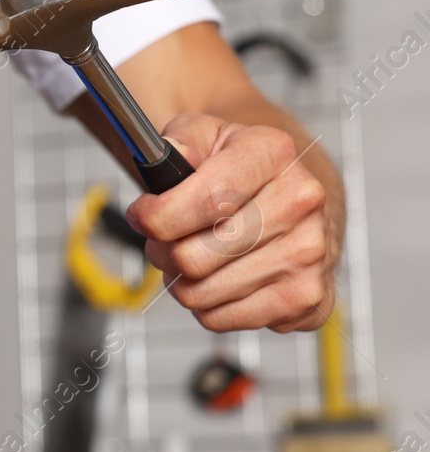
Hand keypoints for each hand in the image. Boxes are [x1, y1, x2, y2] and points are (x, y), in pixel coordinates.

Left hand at [126, 112, 335, 332]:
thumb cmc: (238, 166)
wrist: (292, 195)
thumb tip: (165, 160)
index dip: (157, 216)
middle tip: (162, 240)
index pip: (207, 200)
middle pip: (194, 256)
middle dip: (160, 251)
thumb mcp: (205, 132)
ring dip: (179, 280)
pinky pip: (222, 320)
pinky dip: (205, 305)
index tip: (141, 216)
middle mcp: (300, 204)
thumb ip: (179, 139)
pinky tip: (217, 278)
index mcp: (273, 154)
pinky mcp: (307, 299)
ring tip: (189, 256)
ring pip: (201, 293)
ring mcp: (310, 256)